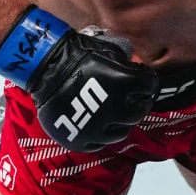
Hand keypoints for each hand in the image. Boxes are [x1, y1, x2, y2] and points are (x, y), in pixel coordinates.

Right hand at [0, 7, 158, 152]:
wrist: (45, 68)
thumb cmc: (79, 55)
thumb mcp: (109, 51)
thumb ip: (128, 62)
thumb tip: (138, 66)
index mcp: (126, 84)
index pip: (150, 86)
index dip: (147, 81)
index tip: (141, 79)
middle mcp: (116, 109)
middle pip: (139, 112)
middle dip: (138, 102)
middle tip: (131, 98)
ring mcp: (99, 128)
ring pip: (122, 131)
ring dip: (121, 121)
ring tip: (113, 112)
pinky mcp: (83, 140)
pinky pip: (100, 143)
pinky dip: (101, 134)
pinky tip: (97, 123)